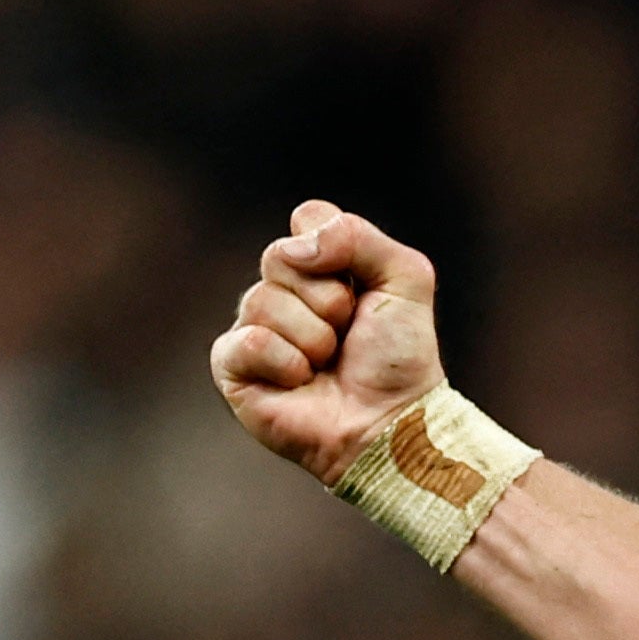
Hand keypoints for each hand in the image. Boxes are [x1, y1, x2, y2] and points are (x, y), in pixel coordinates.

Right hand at [208, 199, 446, 480]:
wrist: (391, 421)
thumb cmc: (399, 356)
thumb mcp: (406, 279)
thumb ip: (359, 236)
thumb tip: (296, 248)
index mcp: (320, 266)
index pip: (308, 218)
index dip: (338, 249)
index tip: (363, 288)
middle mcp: (282, 291)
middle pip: (279, 256)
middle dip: (329, 298)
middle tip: (348, 333)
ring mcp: (254, 327)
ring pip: (263, 299)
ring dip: (313, 337)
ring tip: (328, 363)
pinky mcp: (233, 366)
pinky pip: (246, 341)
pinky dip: (285, 362)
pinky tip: (301, 382)